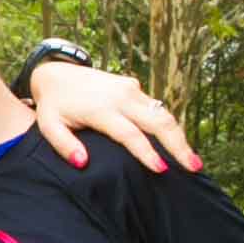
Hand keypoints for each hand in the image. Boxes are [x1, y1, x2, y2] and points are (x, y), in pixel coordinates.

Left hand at [29, 62, 200, 176]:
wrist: (55, 72)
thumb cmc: (53, 105)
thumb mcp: (49, 125)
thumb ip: (64, 145)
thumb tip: (82, 163)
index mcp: (101, 108)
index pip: (130, 133)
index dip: (147, 152)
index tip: (161, 169)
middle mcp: (121, 96)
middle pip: (158, 121)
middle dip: (178, 145)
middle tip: (194, 167)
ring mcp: (130, 89)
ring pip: (163, 113)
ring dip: (179, 136)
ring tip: (193, 161)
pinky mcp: (133, 87)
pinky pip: (157, 108)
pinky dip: (170, 127)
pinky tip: (177, 145)